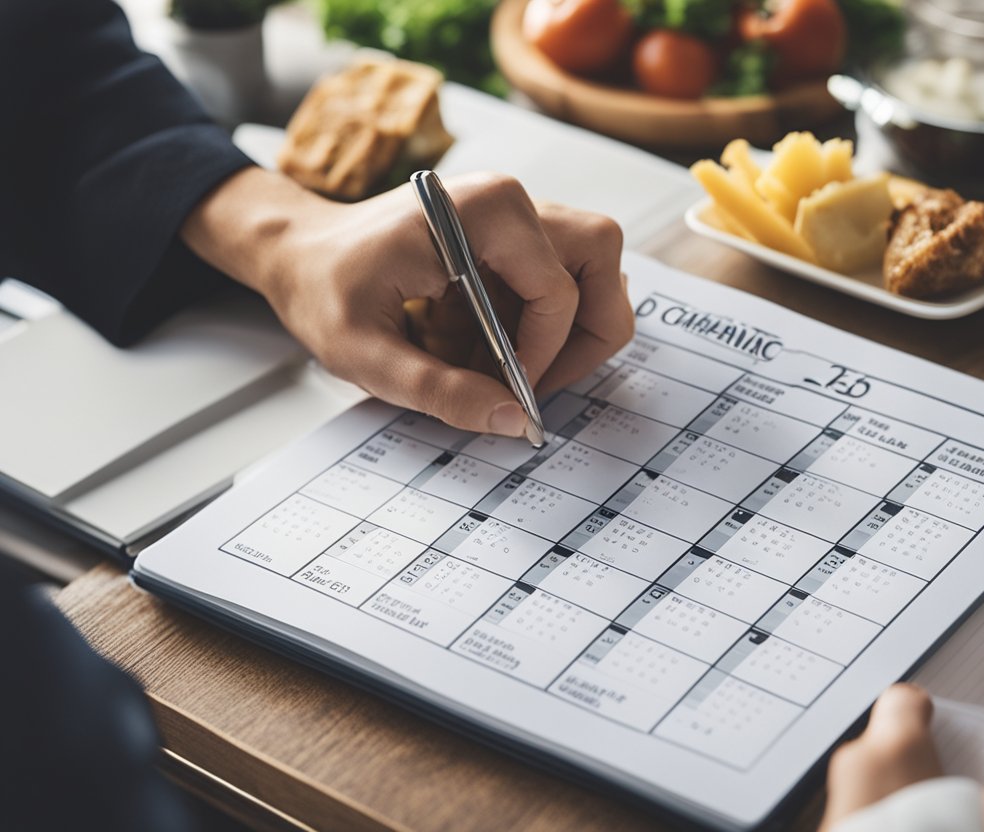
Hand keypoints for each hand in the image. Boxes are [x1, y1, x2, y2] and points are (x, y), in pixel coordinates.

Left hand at [182, 167, 633, 436]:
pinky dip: (532, 326)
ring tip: (502, 364)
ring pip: (587, 271)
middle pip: (598, 259)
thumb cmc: (322, 288)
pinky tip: (479, 347)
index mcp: (481, 211)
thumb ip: (440, 391)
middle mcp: (508, 199)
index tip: (513, 393)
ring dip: (558, 330)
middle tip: (540, 380)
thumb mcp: (367, 354)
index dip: (545, 354)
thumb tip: (512, 419)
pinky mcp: (508, 236)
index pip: (559, 289)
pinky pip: (554, 282)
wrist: (296, 253)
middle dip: (581, 333)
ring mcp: (511, 214)